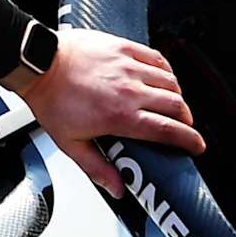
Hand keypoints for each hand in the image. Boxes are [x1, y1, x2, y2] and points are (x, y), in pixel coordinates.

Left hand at [4, 29, 199, 195]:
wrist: (39, 64)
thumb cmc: (52, 100)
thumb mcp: (71, 144)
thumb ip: (98, 168)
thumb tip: (118, 189)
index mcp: (120, 116)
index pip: (168, 130)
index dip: (189, 140)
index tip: (196, 145)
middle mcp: (129, 90)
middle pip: (176, 106)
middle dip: (186, 120)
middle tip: (183, 127)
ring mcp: (128, 66)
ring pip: (170, 81)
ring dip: (177, 96)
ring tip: (173, 104)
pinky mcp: (123, 47)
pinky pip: (156, 58)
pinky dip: (166, 70)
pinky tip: (163, 77)